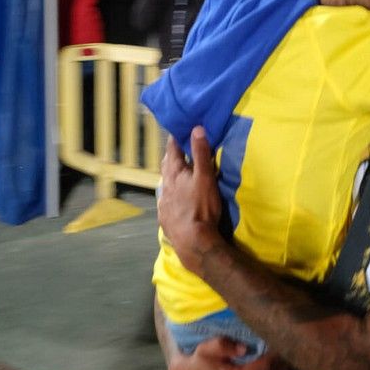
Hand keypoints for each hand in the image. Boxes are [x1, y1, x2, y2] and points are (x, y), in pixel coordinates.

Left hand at [158, 129, 224, 270]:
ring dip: (171, 175)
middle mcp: (165, 185)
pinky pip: (166, 199)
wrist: (192, 240)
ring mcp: (163, 202)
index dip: (176, 138)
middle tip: (178, 147)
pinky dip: (170, 193)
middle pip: (166, 165)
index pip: (173, 149)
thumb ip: (201, 153)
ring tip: (178, 171)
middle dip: (172, 155)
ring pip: (165, 182)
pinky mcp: (165, 217)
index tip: (179, 129)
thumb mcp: (205, 177)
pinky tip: (174, 197)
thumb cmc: (201, 207)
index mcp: (174, 173)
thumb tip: (196, 128)